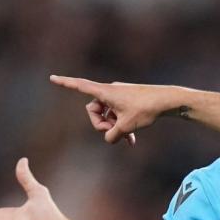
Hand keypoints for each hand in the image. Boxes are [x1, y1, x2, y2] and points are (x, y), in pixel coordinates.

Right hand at [50, 74, 178, 144]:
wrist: (167, 101)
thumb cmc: (146, 109)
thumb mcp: (127, 126)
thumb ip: (113, 135)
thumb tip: (110, 139)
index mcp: (105, 92)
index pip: (80, 86)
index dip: (65, 83)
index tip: (52, 78)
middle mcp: (110, 91)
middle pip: (94, 110)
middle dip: (101, 124)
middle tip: (113, 133)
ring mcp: (120, 96)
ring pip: (108, 115)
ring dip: (114, 128)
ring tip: (127, 139)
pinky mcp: (129, 102)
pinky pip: (119, 115)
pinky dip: (122, 126)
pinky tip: (132, 141)